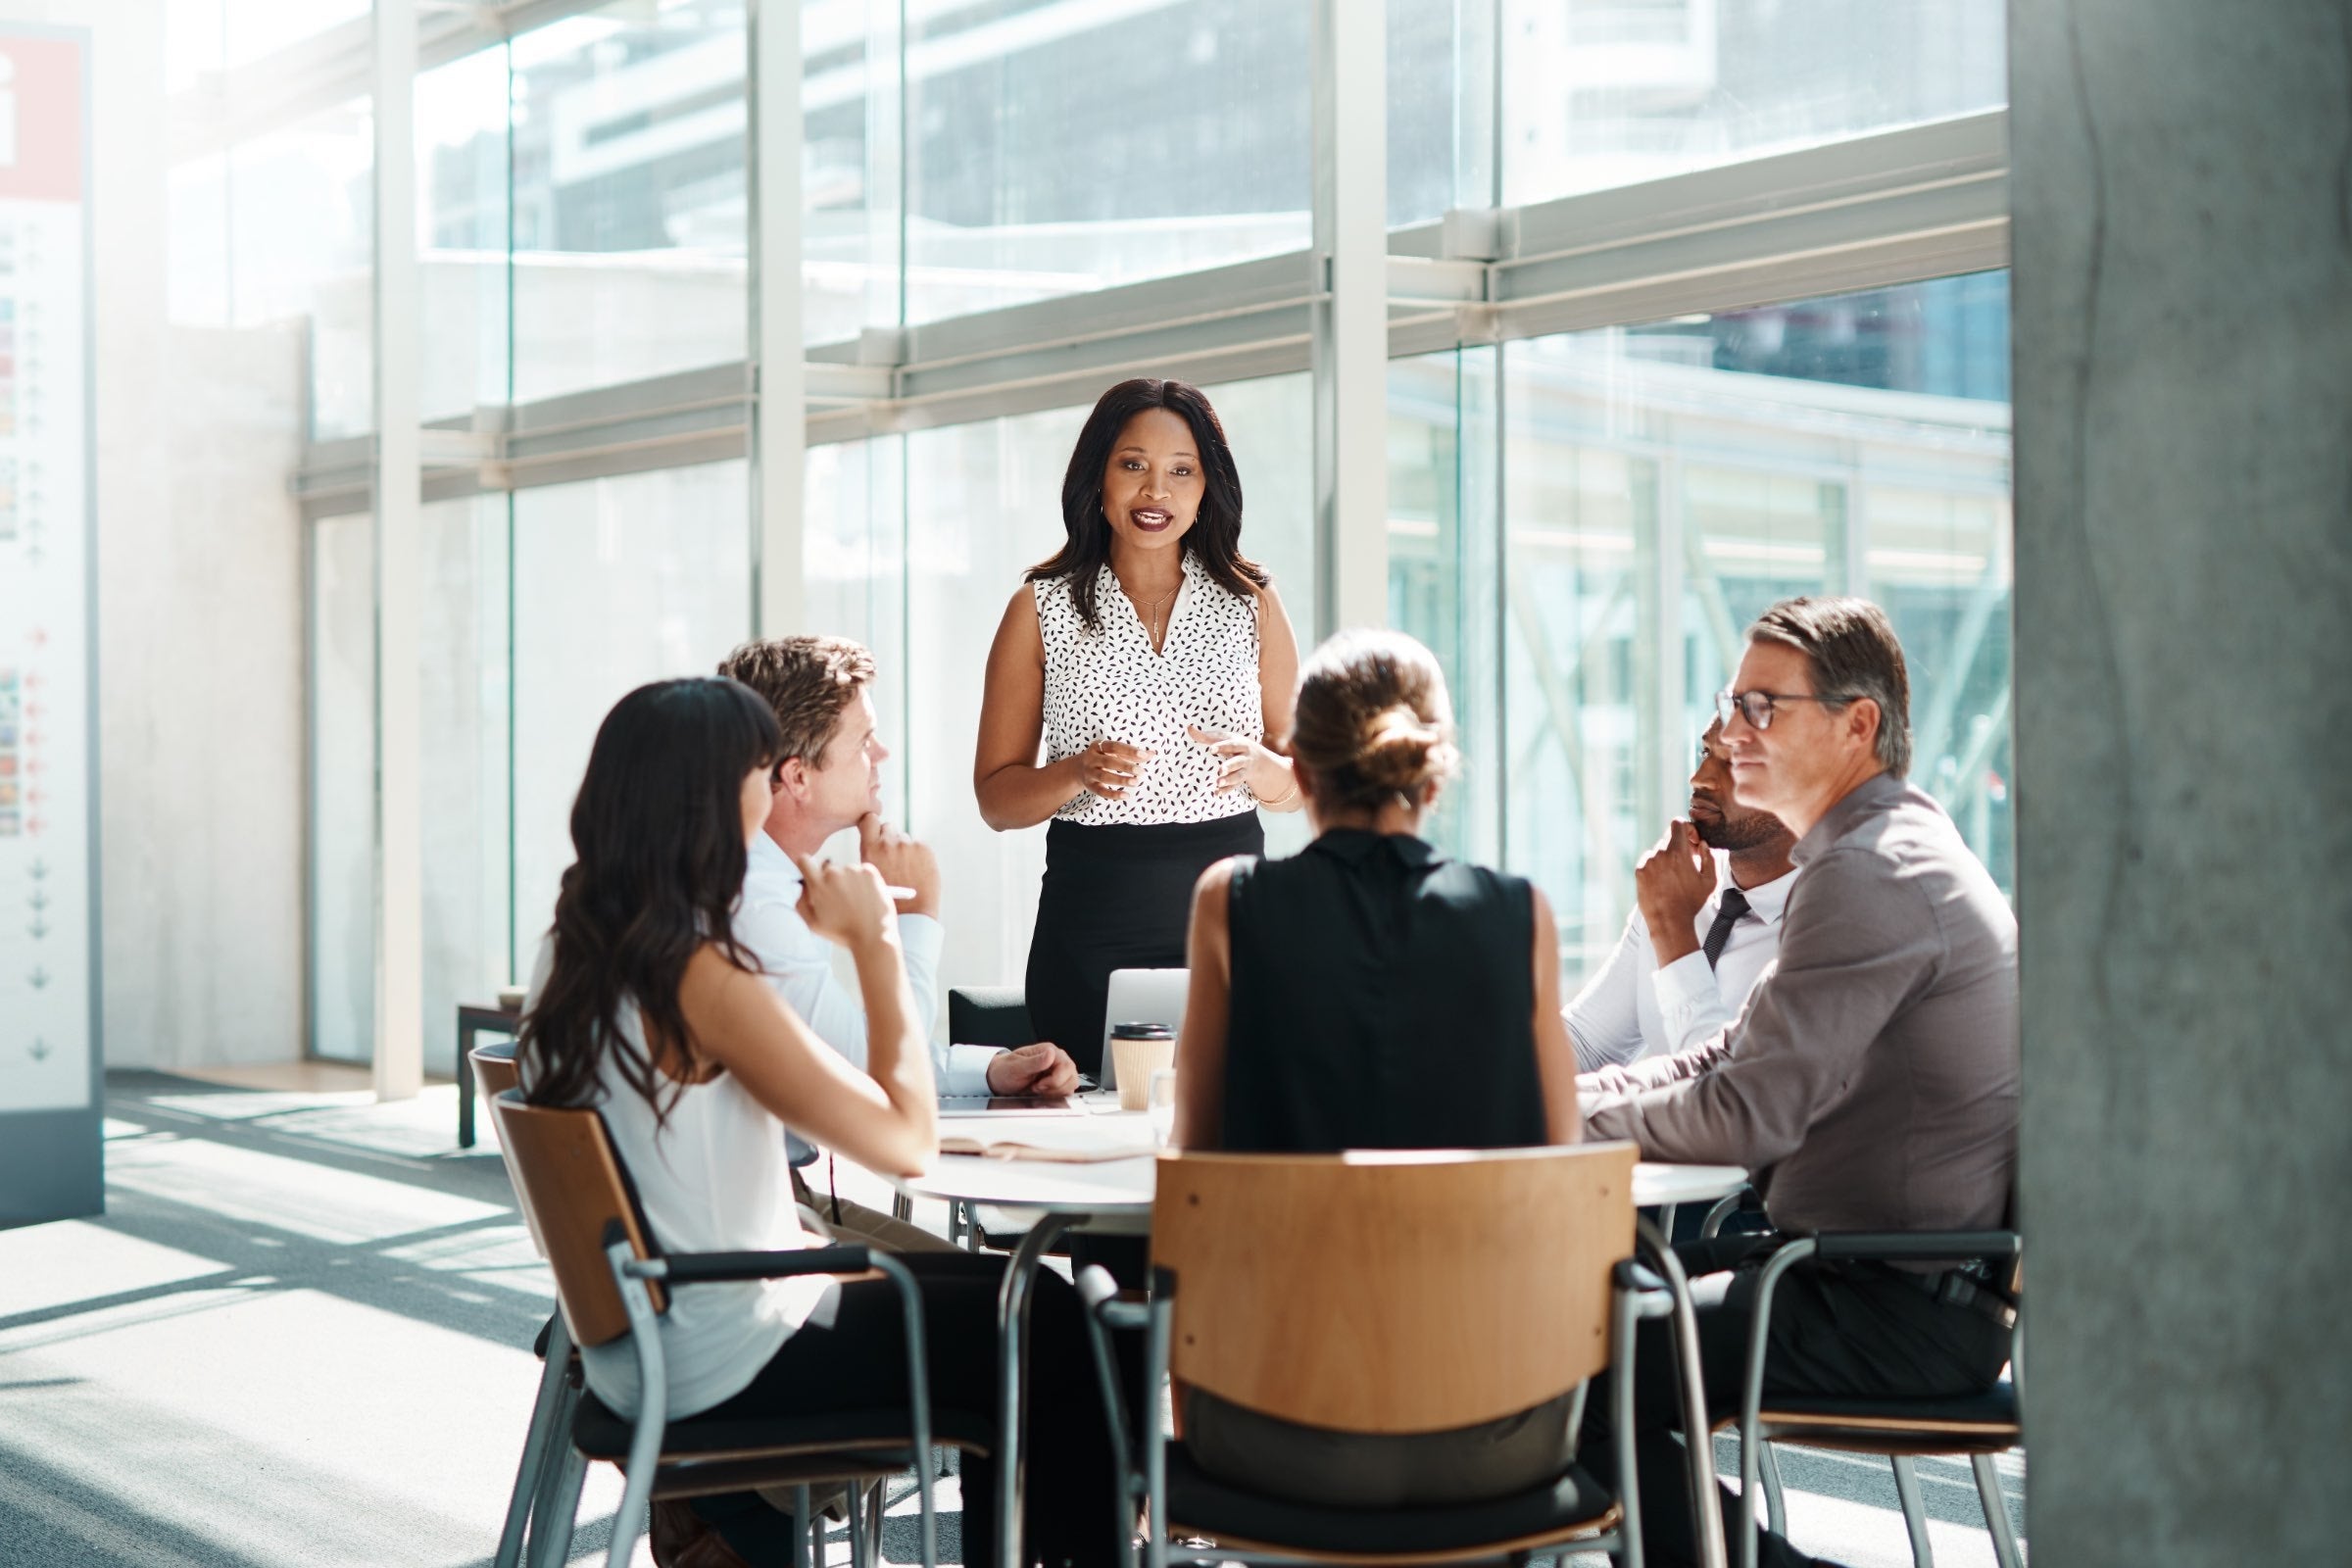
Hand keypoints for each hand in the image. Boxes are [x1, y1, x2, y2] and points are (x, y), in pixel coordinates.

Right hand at [791, 852, 896, 952]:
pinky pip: (862, 871)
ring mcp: (853, 870)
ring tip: (856, 903)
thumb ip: (801, 902)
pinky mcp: (869, 871)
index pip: (804, 861)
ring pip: (846, 871)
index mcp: (818, 885)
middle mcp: (834, 873)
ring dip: (849, 882)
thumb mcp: (812, 923)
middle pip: (828, 869)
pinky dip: (863, 881)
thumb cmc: (842, 933)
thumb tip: (803, 885)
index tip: (812, 874)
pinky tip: (865, 898)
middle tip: (841, 901)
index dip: (806, 867)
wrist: (873, 936)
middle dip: (831, 882)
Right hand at [857, 813, 939, 917]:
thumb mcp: (869, 876)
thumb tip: (876, 841)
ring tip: (905, 871)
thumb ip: (872, 855)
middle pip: (888, 827)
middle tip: (892, 857)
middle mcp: (888, 843)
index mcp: (870, 849)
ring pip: (904, 838)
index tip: (874, 831)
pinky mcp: (924, 849)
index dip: (872, 824)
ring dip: (904, 849)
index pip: (869, 819)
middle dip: (889, 838)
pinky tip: (916, 872)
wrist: (911, 915)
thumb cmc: (886, 901)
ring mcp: (907, 845)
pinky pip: (919, 846)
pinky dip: (918, 856)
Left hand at [986, 1043, 1081, 1096]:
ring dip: (1055, 1092)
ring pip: (1071, 1085)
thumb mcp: (1016, 1067)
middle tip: (1037, 1088)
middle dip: (1055, 1087)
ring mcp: (1057, 1071)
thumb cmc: (1005, 1071)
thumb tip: (1050, 1054)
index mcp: (1047, 1051)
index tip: (1039, 1085)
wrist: (999, 1079)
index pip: (1066, 1066)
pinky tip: (1042, 1093)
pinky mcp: (1057, 1082)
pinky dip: (1055, 1096)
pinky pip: (1065, 1091)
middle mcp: (1055, 1059)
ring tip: (1039, 1090)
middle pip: (1072, 1077)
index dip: (1055, 1080)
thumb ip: (1034, 1061)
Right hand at [1076, 738, 1152, 800]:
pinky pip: (1101, 791)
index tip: (1144, 755)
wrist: (1078, 769)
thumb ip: (1131, 754)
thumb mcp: (1113, 753)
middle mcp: (1091, 759)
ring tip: (1136, 782)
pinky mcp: (1090, 786)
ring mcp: (1089, 773)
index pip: (1114, 747)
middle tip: (1141, 771)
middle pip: (1109, 762)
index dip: (1129, 750)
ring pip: (1104, 776)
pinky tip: (1126, 795)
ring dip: (1121, 780)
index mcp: (1098, 746)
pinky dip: (1113, 794)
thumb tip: (1152, 754)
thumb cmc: (1102, 758)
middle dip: (1125, 766)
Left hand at [1188, 725, 1291, 801]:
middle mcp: (1244, 758)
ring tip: (1218, 783)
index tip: (1211, 749)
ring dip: (1228, 780)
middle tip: (1220, 770)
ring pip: (1237, 776)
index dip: (1221, 746)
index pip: (1231, 745)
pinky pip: (1234, 787)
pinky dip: (1226, 790)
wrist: (1260, 760)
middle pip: (1237, 762)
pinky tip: (1217, 793)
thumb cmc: (1236, 745)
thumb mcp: (1225, 738)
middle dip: (1229, 766)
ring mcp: (1244, 770)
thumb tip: (1188, 727)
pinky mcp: (1241, 780)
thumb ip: (1207, 736)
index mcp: (1240, 744)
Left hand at [1634, 820, 1714, 964]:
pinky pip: (1649, 861)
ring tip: (1675, 877)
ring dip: (1668, 857)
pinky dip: (1657, 867)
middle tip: (1687, 862)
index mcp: (1679, 852)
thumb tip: (1702, 844)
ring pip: (1659, 850)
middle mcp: (1660, 853)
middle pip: (1669, 838)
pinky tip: (1664, 882)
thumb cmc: (1692, 902)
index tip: (1693, 843)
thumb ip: (1710, 857)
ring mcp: (1647, 862)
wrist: (1669, 921)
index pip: (1678, 824)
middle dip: (1679, 846)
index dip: (1687, 830)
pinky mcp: (1639, 871)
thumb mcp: (1710, 881)